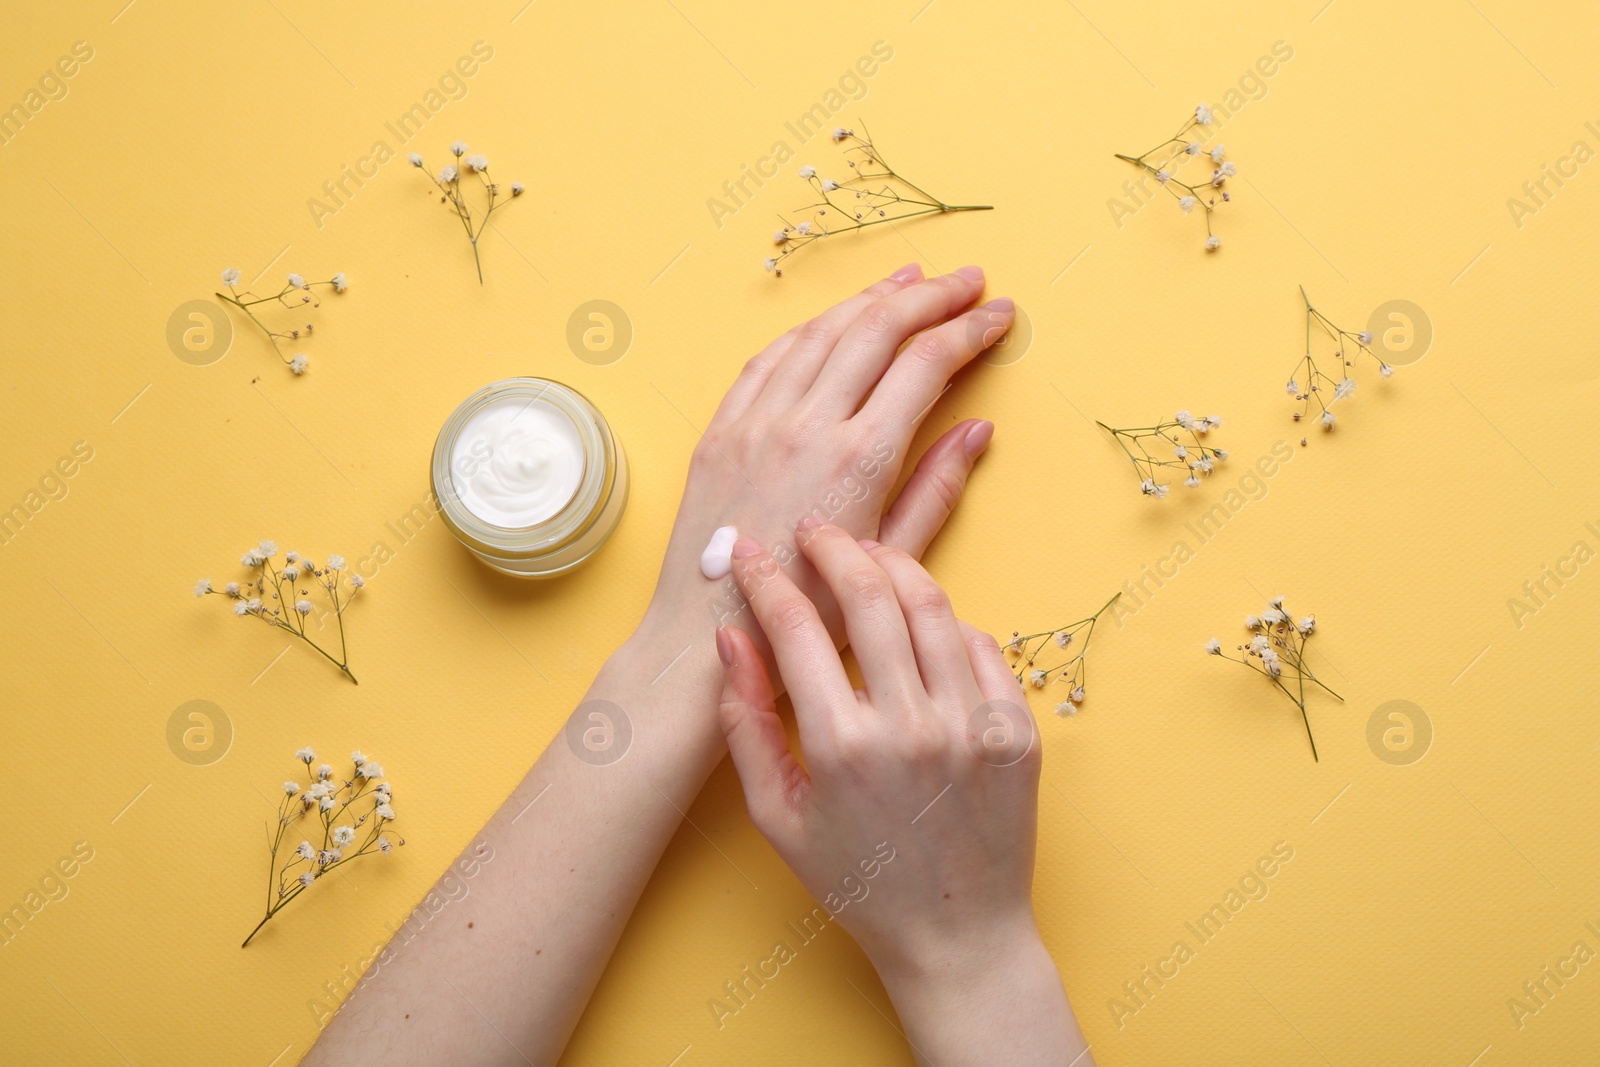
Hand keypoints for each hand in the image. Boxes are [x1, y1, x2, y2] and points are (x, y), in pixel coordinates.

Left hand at [640, 264, 1012, 672]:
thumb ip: (935, 489)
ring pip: (822, 332)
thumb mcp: (886, 559)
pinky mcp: (721, 431)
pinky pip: (768, 359)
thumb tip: (977, 431)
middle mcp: (807, 426)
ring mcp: (757, 422)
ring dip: (870, 299)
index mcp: (859, 459)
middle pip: (877, 329)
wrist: (704, 638)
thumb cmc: (803, 617)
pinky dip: (809, 330)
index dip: (970, 330)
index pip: (925, 364)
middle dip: (930, 296)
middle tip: (969, 282)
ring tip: (908, 280)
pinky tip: (832, 322)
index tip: (1001, 315)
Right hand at [712, 522, 1091, 1065]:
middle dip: (835, 545)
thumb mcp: (779, 816)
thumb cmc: (859, 883)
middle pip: (872, 593)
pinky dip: (945, 622)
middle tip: (814, 529)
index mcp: (843, 747)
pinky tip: (919, 618)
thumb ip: (746, 723)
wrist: (957, 937)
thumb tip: (730, 638)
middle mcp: (913, 725)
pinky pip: (981, 646)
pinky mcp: (1017, 730)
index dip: (766, 578)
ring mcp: (974, 724)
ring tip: (866, 555)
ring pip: (932, 606)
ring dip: (893, 565)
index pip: (797, 627)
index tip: (748, 551)